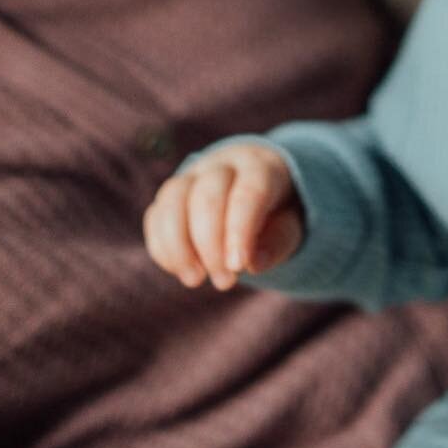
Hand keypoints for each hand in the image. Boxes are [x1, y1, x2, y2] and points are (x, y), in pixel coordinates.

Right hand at [142, 143, 303, 290]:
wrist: (256, 186)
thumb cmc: (277, 211)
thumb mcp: (291, 225)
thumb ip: (278, 242)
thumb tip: (253, 264)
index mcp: (262, 166)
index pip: (248, 192)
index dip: (239, 231)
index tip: (237, 267)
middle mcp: (224, 164)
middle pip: (207, 196)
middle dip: (210, 244)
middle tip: (224, 282)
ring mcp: (193, 174)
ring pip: (173, 200)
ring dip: (179, 247)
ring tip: (195, 280)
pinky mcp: (170, 193)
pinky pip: (156, 216)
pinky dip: (163, 248)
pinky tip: (181, 270)